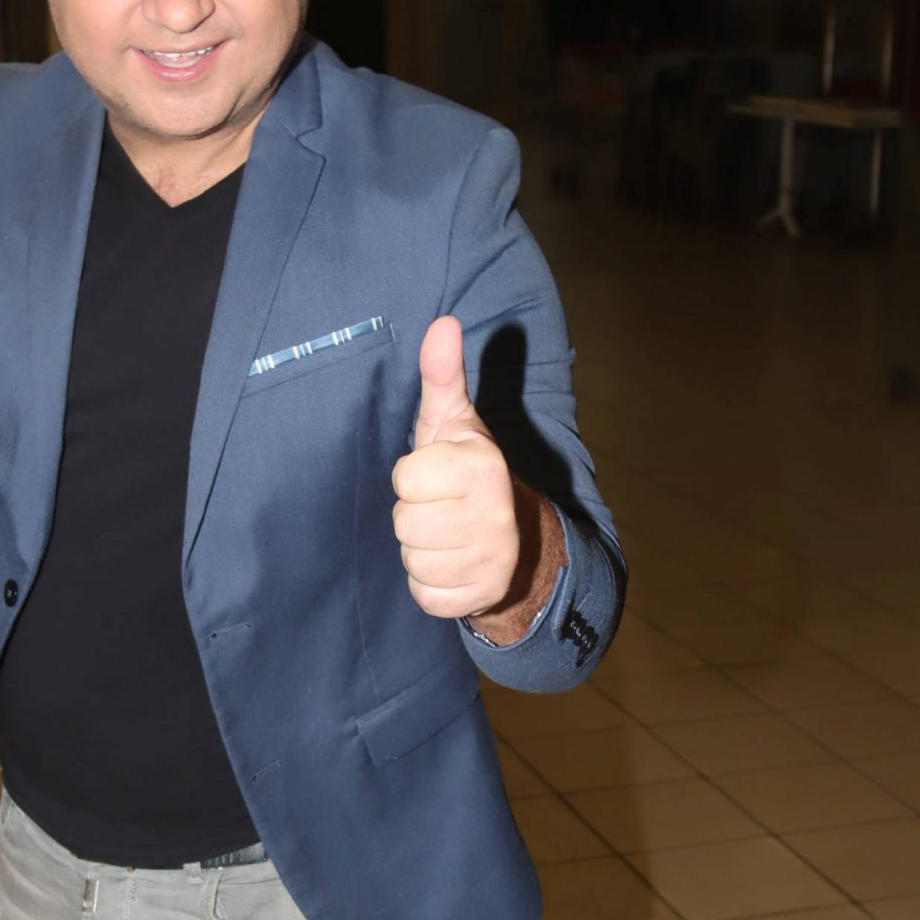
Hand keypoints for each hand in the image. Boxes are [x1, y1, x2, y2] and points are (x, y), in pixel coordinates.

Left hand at [391, 317, 523, 620]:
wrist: (515, 539)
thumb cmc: (467, 473)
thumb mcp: (454, 422)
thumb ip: (442, 375)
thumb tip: (443, 322)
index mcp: (482, 468)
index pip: (405, 477)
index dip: (411, 477)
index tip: (434, 475)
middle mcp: (492, 515)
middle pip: (404, 521)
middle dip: (414, 515)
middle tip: (439, 508)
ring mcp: (489, 561)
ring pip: (412, 559)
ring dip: (419, 550)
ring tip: (444, 535)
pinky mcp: (478, 598)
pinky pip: (424, 595)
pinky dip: (429, 584)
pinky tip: (449, 566)